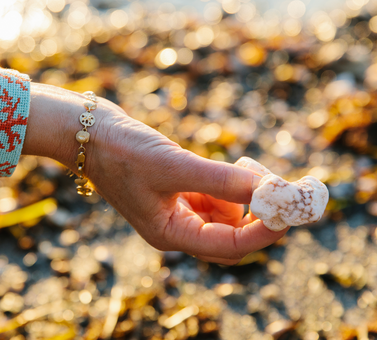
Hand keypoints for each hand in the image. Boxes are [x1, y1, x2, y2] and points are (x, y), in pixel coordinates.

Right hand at [83, 99, 287, 264]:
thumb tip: (269, 189)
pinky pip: (214, 197)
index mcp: (169, 234)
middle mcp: (175, 228)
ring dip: (244, 196)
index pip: (229, 246)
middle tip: (280, 189)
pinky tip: (230, 168)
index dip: (264, 231)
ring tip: (246, 170)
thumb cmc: (120, 151)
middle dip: (259, 216)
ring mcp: (175, 209)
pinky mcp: (176, 190)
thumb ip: (220, 180)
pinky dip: (229, 185)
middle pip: (231, 236)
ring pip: (226, 215)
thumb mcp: (173, 165)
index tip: (290, 209)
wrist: (86, 131)